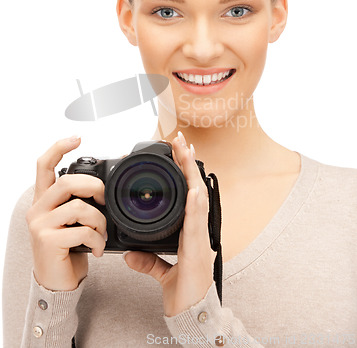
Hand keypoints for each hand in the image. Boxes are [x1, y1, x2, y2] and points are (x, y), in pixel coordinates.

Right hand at [26, 136, 106, 290]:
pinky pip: (82, 231)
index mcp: (44, 199)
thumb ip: (79, 201)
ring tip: (101, 233)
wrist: (56, 282)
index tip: (76, 138)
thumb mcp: (71, 220)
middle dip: (95, 187)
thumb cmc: (67, 248)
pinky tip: (97, 248)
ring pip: (78, 207)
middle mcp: (37, 209)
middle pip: (67, 182)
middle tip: (105, 200)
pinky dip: (97, 240)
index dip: (59, 148)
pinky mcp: (47, 242)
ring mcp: (40, 225)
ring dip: (100, 221)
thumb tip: (105, 185)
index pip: (44, 165)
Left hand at [123, 132, 215, 316]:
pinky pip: (196, 225)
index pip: (189, 196)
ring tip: (186, 152)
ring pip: (199, 201)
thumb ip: (149, 261)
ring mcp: (200, 239)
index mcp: (190, 233)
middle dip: (189, 164)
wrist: (192, 315)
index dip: (185, 174)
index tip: (178, 153)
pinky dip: (195, 207)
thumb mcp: (162, 272)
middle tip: (181, 141)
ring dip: (192, 176)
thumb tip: (130, 254)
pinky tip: (193, 190)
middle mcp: (198, 231)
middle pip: (195, 190)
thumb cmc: (184, 293)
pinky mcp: (197, 251)